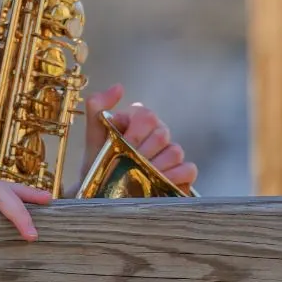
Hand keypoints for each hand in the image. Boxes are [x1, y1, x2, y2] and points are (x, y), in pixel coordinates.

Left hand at [82, 84, 196, 192]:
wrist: (99, 194)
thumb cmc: (98, 163)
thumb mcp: (94, 136)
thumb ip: (97, 107)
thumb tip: (119, 87)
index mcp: (141, 121)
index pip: (147, 115)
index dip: (133, 132)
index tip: (120, 145)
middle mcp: (159, 134)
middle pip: (162, 134)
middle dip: (141, 151)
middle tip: (128, 163)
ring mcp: (171, 154)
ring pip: (175, 151)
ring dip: (155, 166)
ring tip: (139, 176)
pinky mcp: (182, 175)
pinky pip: (188, 169)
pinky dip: (174, 177)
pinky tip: (158, 183)